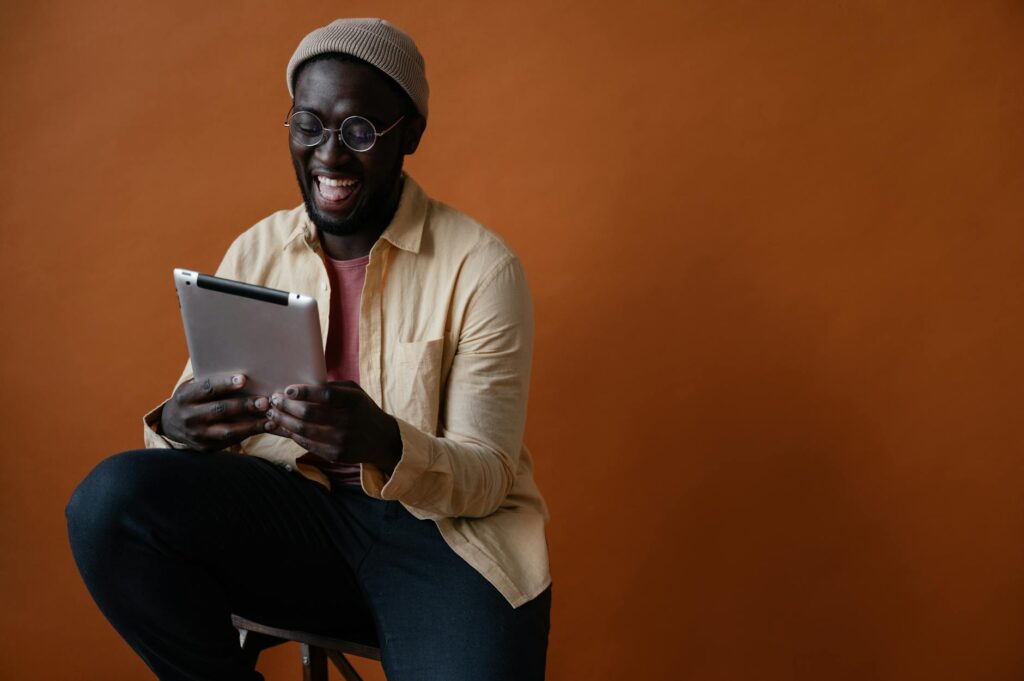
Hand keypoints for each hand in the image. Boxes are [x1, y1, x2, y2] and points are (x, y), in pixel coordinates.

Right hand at [160, 373, 269, 451]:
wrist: (171, 425)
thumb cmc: (192, 398)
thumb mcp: (193, 387)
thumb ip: (211, 381)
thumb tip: (243, 370)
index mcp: (185, 397)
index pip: (207, 389)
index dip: (225, 384)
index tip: (243, 379)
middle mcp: (189, 416)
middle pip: (220, 410)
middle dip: (244, 405)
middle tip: (265, 401)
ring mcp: (197, 434)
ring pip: (227, 430)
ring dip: (251, 424)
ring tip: (271, 418)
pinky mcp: (206, 447)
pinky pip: (230, 441)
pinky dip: (249, 434)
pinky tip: (264, 427)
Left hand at [265, 381, 401, 472]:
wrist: (381, 440)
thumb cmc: (362, 410)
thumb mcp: (354, 392)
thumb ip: (332, 387)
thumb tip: (301, 386)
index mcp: (354, 401)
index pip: (326, 395)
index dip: (304, 392)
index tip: (287, 390)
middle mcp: (349, 421)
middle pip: (309, 414)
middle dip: (286, 407)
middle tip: (274, 400)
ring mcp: (342, 441)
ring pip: (304, 431)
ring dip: (284, 421)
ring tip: (273, 413)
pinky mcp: (335, 455)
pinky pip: (307, 445)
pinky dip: (292, 435)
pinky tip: (284, 427)